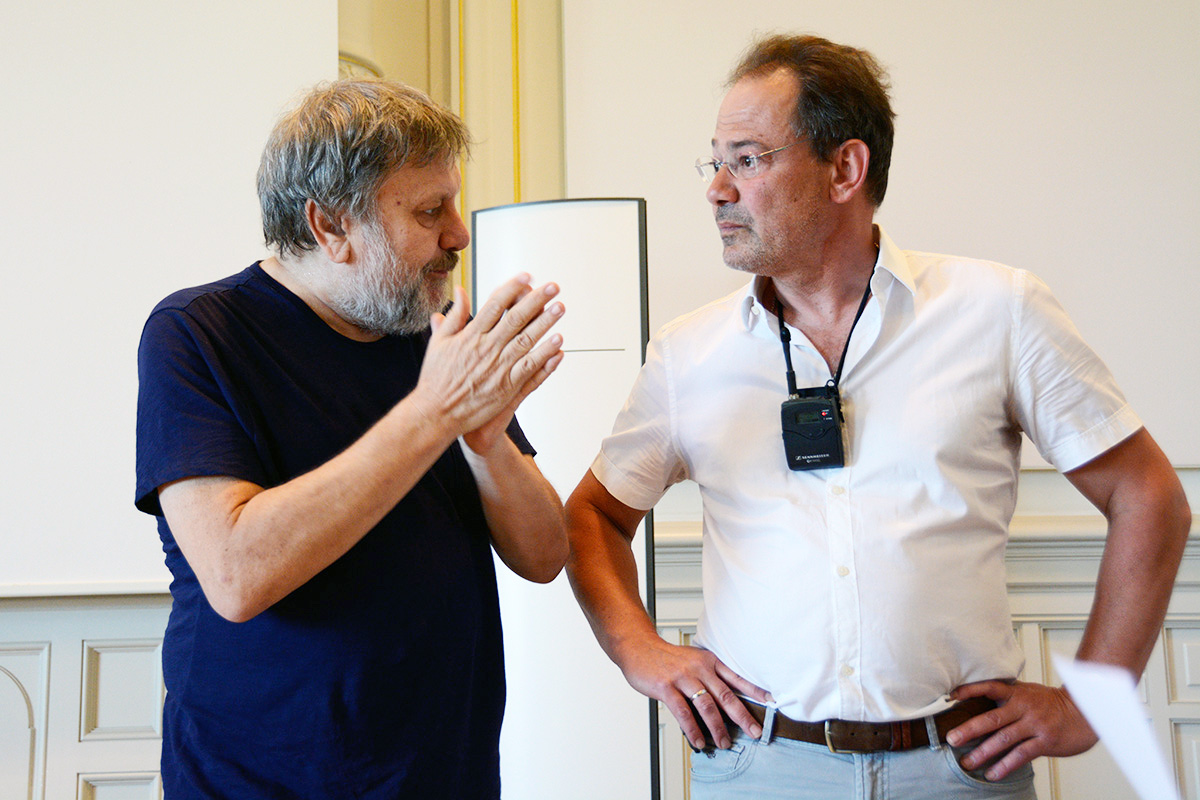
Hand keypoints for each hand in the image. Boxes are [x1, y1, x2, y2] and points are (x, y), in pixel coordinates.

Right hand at [414, 276, 563, 446]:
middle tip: (553, 287)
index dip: (512, 289)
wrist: (436, 413)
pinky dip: (545, 355)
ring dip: (545, 323)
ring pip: (526, 340)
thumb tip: (461, 290)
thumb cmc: (436, 378)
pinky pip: (530, 368)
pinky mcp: (506, 387)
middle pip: (516, 319)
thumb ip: (454, 316)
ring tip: (560, 308)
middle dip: (536, 300)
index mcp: (470, 335)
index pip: (495, 305)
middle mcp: (486, 348)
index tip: (526, 277)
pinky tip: (558, 343)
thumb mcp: (439, 342)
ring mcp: (498, 368)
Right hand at [616, 635, 771, 750]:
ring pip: (707, 707)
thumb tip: (724, 701)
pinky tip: (698, 741)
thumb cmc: (666, 658)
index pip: (736, 677)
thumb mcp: (692, 660)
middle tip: (755, 731)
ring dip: (718, 728)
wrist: (639, 648)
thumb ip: (708, 676)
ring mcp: (682, 678)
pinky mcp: (666, 687)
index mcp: (708, 661)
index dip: (755, 690)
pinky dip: (693, 730)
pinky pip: (683, 713)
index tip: (771, 701)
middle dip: (743, 716)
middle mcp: (699, 668)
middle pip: (726, 695)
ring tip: (724, 742)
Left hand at [946, 680, 1097, 780]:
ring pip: (1004, 739)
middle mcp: (1023, 707)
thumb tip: (978, 700)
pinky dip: (1004, 766)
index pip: (990, 687)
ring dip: (983, 753)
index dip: (970, 690)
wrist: (1085, 712)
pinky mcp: (1045, 742)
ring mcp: (1034, 725)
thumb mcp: (1028, 692)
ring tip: (967, 762)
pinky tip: (992, 774)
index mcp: (1017, 692)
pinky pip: (1021, 755)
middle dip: (969, 729)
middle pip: (991, 718)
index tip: (951, 696)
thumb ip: (1007, 696)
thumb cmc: (1051, 703)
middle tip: (952, 739)